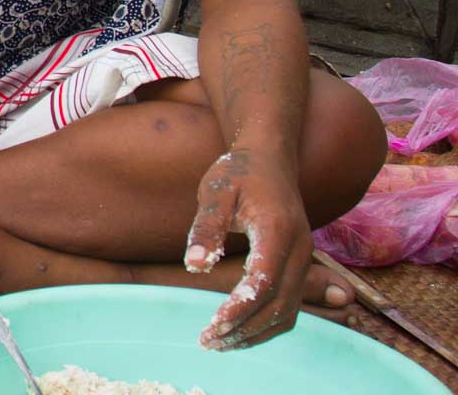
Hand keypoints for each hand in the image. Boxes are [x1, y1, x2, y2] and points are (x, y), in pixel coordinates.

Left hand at [186, 147, 312, 349]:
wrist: (268, 157)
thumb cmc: (237, 172)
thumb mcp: (215, 193)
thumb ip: (206, 228)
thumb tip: (194, 267)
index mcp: (278, 230)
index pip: (263, 282)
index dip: (240, 309)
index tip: (212, 326)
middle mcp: (300, 249)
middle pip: (279, 304)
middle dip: (245, 329)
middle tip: (209, 342)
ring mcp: (304, 259)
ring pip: (288, 311)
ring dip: (256, 332)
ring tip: (221, 342)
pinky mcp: (299, 264)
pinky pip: (290, 304)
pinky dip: (268, 323)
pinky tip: (241, 330)